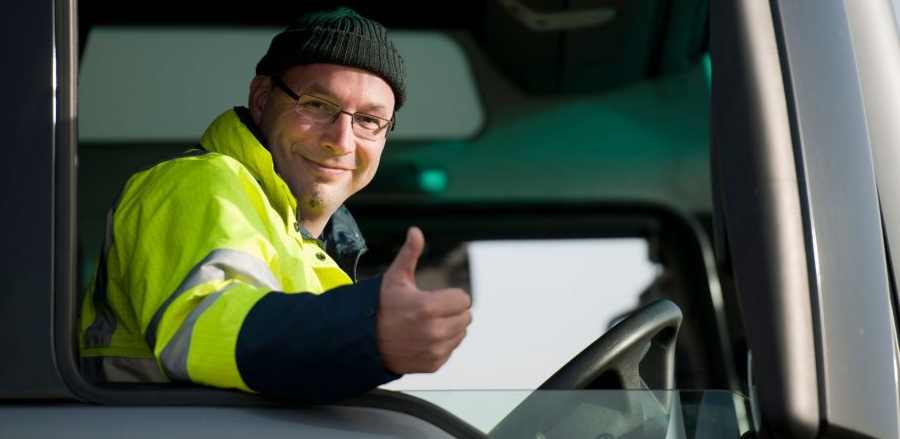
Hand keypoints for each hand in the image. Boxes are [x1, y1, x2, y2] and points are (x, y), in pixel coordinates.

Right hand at [377, 226, 472, 373]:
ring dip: (449, 328)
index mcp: (429, 307)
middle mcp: (434, 331)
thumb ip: (410, 254)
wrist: (364, 341)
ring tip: (426, 325)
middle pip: (466, 317)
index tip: (434, 298)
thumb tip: (415, 230)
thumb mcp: (395, 278)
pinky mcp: (433, 364)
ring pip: (460, 334)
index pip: (464, 299)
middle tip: (430, 311)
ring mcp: (434, 350)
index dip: (450, 296)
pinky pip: (451, 349)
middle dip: (451, 311)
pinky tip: (423, 339)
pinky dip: (442, 344)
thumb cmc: (382, 306)